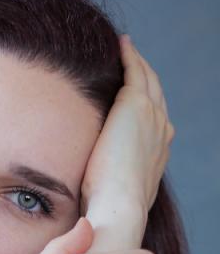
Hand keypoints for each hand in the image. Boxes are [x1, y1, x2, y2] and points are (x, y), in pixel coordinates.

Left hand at [80, 35, 175, 216]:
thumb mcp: (114, 193)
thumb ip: (110, 183)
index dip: (146, 106)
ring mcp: (151, 115)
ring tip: (125, 49)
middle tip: (132, 62)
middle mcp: (162, 130)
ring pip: (147, 78)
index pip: (154, 121)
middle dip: (145, 77)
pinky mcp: (135, 103)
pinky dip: (129, 55)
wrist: (119, 206)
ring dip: (137, 62)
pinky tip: (120, 44)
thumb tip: (92, 192)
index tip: (135, 98)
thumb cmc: (109, 209)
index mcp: (158, 152)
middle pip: (155, 94)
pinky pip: (133, 70)